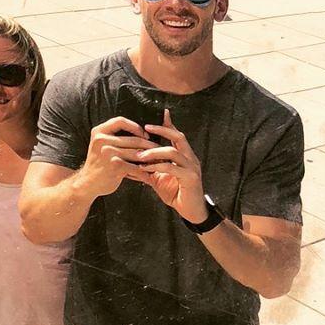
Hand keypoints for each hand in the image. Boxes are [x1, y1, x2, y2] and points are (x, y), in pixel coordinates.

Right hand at [76, 116, 154, 197]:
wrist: (87, 183)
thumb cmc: (99, 163)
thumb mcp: (101, 145)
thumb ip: (115, 137)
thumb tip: (141, 133)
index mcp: (99, 132)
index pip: (120, 121)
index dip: (135, 126)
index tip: (144, 134)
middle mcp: (102, 140)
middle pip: (133, 139)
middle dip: (149, 145)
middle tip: (160, 149)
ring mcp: (109, 152)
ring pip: (137, 153)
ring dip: (150, 159)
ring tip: (159, 162)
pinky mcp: (115, 165)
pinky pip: (136, 167)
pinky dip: (144, 173)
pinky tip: (149, 176)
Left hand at [134, 110, 207, 224]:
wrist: (191, 211)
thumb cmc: (176, 193)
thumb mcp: (160, 179)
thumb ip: (150, 168)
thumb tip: (132, 163)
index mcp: (185, 156)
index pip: (177, 136)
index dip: (168, 124)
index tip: (161, 113)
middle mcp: (190, 158)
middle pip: (178, 137)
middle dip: (162, 130)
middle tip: (146, 127)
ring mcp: (192, 167)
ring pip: (173, 152)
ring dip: (154, 151)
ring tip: (140, 155)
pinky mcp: (191, 178)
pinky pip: (172, 168)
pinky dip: (157, 166)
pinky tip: (145, 168)